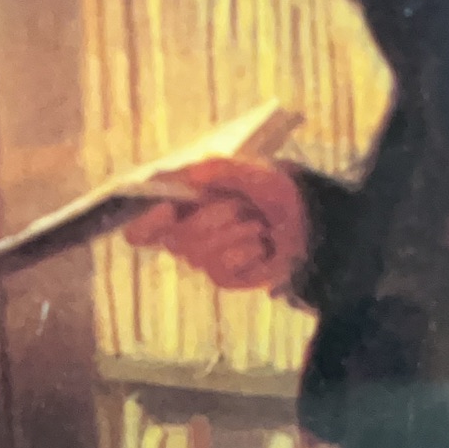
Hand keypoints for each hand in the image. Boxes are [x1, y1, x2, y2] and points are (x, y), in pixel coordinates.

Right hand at [122, 157, 307, 291]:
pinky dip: (245, 252)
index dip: (146, 222)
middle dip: (211, 219)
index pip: (141, 228)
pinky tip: (260, 245)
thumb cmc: (272, 190)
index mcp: (181, 207)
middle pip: (173, 241)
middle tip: (240, 206)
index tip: (168, 209)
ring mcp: (204, 258)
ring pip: (198, 255)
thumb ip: (218, 170)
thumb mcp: (250, 171)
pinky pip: (221, 270)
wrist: (306, 218)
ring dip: (233, 233)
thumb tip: (188, 173)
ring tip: (257, 222)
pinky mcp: (224, 277)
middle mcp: (186, 235)